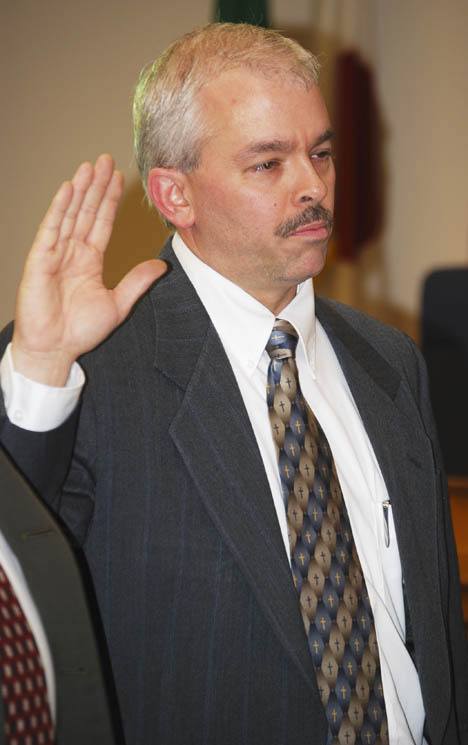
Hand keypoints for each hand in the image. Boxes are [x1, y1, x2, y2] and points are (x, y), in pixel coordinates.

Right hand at [12, 154, 166, 384]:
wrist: (55, 350)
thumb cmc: (79, 331)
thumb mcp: (118, 304)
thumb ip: (137, 282)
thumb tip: (161, 265)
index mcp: (89, 261)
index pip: (102, 222)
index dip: (110, 200)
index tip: (119, 178)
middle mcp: (72, 252)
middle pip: (86, 211)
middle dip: (96, 186)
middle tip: (105, 160)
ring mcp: (55, 254)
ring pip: (70, 214)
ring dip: (80, 190)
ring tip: (90, 166)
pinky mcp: (40, 260)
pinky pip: (51, 229)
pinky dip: (59, 208)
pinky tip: (68, 189)